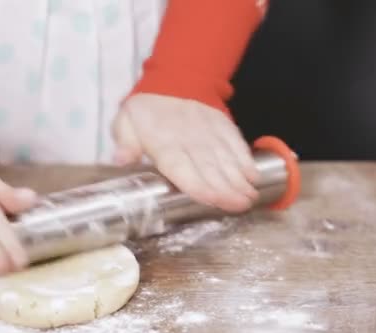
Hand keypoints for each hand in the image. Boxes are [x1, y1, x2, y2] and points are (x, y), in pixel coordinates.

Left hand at [112, 93, 258, 211]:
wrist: (172, 81)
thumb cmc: (147, 112)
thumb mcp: (125, 123)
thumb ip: (125, 143)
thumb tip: (121, 159)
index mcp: (164, 143)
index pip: (183, 169)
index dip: (199, 186)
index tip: (213, 200)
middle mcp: (190, 140)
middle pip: (210, 168)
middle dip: (227, 190)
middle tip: (241, 207)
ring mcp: (210, 132)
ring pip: (227, 159)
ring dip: (240, 180)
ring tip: (250, 198)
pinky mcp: (223, 126)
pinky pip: (237, 144)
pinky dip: (246, 160)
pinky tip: (254, 176)